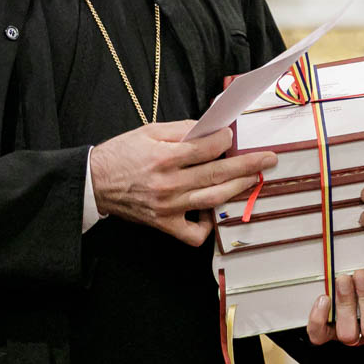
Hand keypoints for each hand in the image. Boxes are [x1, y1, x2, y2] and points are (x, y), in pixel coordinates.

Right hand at [90, 121, 275, 246]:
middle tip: (268, 159)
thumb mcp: (149, 131)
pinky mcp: (165, 224)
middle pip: (219, 173)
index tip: (232, 136)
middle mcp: (170, 183)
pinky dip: (208, 226)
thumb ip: (181, 130)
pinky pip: (195, 233)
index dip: (225, 140)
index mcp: (165, 156)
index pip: (208, 148)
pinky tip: (212, 212)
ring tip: (252, 179)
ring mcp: (170, 207)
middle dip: (248, 165)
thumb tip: (210, 129)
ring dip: (238, 189)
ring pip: (214, 199)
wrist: (94, 183)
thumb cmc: (122, 154)